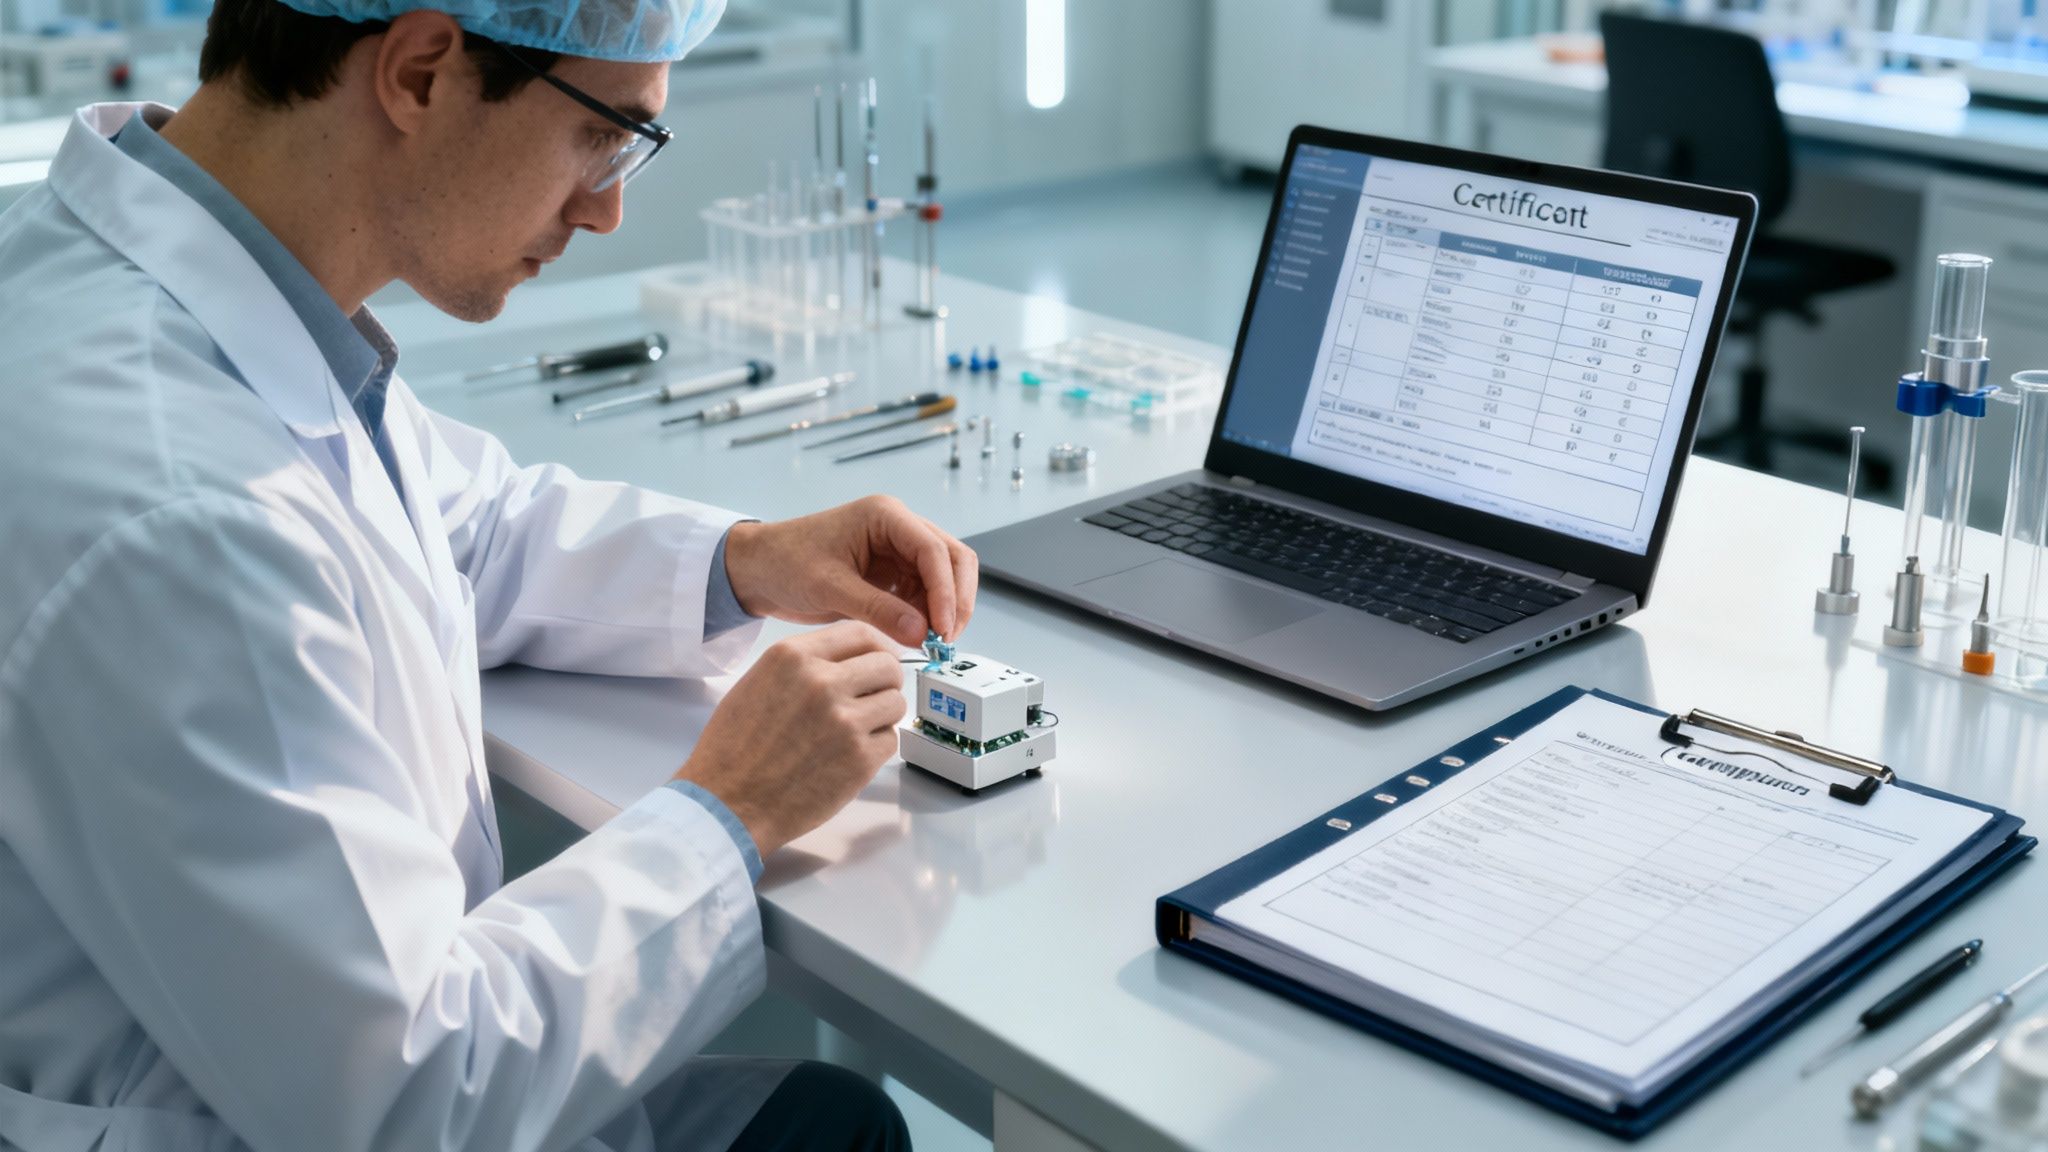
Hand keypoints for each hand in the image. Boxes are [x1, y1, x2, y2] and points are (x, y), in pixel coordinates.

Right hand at [674, 622, 904, 856]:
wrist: (728, 804)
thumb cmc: (735, 750)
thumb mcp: (758, 682)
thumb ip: (804, 664)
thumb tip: (850, 659)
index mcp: (793, 657)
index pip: (862, 632)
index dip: (879, 647)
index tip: (880, 660)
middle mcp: (822, 682)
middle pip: (887, 665)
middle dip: (885, 682)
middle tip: (870, 700)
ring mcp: (845, 720)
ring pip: (895, 702)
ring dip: (882, 716)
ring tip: (853, 732)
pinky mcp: (859, 758)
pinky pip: (890, 740)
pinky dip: (876, 748)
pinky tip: (847, 757)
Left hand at [722, 495, 977, 647]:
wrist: (758, 569)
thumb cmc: (785, 562)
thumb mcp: (830, 587)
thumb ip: (877, 609)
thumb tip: (921, 632)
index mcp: (885, 516)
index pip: (934, 551)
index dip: (945, 591)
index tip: (941, 629)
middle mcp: (899, 529)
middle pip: (952, 560)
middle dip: (956, 599)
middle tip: (946, 639)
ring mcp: (899, 551)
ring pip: (944, 578)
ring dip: (945, 610)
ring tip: (933, 644)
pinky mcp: (893, 575)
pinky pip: (925, 594)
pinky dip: (928, 616)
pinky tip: (918, 637)